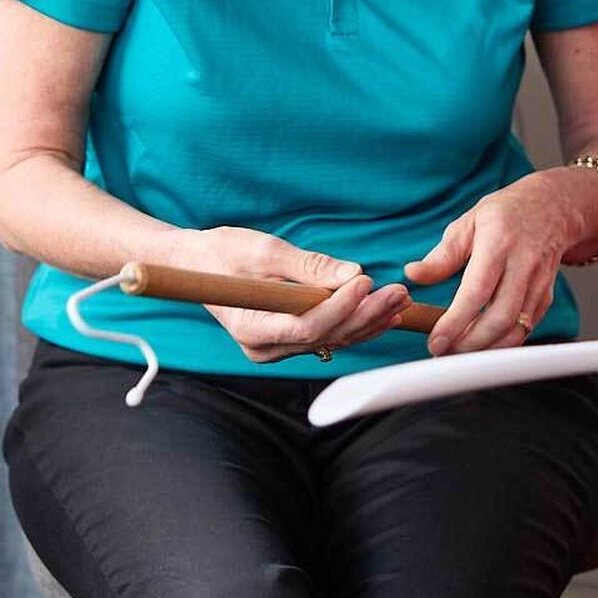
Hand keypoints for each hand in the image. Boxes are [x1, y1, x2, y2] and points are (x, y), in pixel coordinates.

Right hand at [167, 226, 410, 361]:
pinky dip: (355, 322)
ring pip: (332, 339)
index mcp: (252, 328)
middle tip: (397, 292)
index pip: (307, 325)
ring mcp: (277, 348)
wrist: (198, 265)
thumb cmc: (222, 253)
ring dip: (368, 320)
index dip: (341, 306)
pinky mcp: (288, 340)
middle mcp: (265, 347)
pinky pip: (328, 336)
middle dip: (365, 314)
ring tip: (398, 300)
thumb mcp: (262, 250)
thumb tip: (350, 274)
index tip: (367, 282)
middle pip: (326, 337)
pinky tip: (382, 311)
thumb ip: (307, 265)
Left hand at [404, 172, 589, 353]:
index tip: (435, 340)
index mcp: (498, 244)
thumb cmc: (506, 214)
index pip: (476, 291)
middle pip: (501, 317)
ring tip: (461, 352)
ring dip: (488, 348)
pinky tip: (484, 344)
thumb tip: (413, 275)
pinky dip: (505, 342)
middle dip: (471, 343)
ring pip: (518, 328)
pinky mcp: (547, 295)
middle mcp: (523, 265)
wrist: (552, 207)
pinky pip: (527, 328)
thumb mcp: (468, 223)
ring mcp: (539, 282)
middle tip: (445, 351)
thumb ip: (442, 255)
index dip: (455, 322)